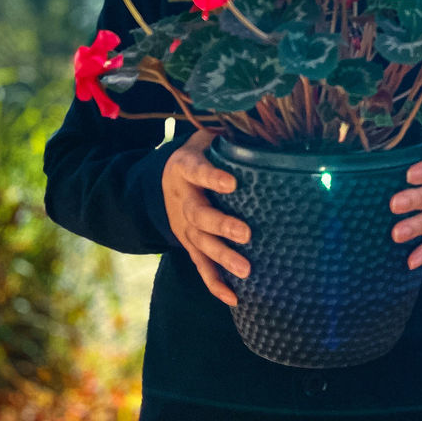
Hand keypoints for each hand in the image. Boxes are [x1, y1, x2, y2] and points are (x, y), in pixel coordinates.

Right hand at [161, 128, 250, 305]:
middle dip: (222, 226)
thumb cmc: (196, 155)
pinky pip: (200, 266)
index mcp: (185, 168)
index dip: (213, 176)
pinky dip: (215, 283)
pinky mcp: (189, 245)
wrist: (161, 181)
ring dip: (223, 258)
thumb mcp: (203, 138)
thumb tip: (260, 124)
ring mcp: (184, 226)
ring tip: (247, 270)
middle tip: (247, 234)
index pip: (198, 171)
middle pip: (199, 216)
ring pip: (201, 244)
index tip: (233, 182)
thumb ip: (226, 134)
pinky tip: (234, 298)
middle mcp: (182, 199)